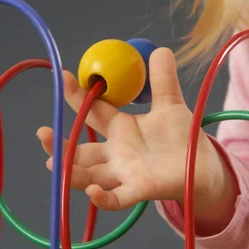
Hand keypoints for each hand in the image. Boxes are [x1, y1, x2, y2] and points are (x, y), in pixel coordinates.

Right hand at [38, 48, 231, 216]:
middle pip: (81, 152)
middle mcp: (116, 153)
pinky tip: (91, 191)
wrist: (204, 168)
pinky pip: (116, 199)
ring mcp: (125, 173)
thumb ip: (163, 80)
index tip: (63, 77)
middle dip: (60, 145)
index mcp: (121, 129)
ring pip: (90, 175)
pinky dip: (103, 198)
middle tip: (43, 132)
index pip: (92, 112)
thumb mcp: (172, 105)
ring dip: (71, 172)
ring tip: (53, 163)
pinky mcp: (139, 190)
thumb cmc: (183, 138)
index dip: (77, 96)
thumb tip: (160, 49)